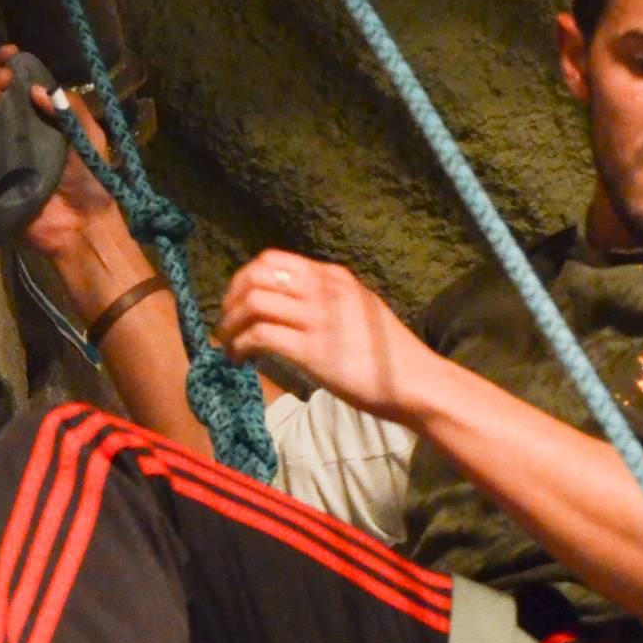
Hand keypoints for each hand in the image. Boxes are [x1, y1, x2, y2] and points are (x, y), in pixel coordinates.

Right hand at [0, 44, 120, 266]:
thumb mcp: (87, 134)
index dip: (11, 64)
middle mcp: (17, 126)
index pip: (21, 81)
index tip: (9, 54)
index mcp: (42, 114)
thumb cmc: (90, 179)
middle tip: (2, 83)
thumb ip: (67, 107)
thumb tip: (35, 87)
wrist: (79, 224)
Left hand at [217, 251, 433, 420]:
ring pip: (253, 303)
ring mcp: (319, 319)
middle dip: (231, 300)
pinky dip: (241, 346)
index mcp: (333, 277)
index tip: (237, 302)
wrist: (416, 382)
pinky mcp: (313, 350)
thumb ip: (328, 299)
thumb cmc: (388, 355)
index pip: (272, 260)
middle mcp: (324, 290)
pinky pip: (260, 336)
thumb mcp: (360, 308)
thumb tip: (290, 304)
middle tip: (227, 325)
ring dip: (231, 326)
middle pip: (255, 276)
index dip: (244, 279)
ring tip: (231, 346)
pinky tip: (241, 360)